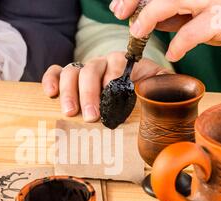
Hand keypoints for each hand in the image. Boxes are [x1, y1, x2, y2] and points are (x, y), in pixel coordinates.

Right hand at [42, 52, 171, 121]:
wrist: (128, 91)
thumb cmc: (140, 91)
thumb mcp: (154, 87)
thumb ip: (162, 87)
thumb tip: (170, 93)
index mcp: (122, 65)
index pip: (115, 64)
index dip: (112, 78)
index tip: (111, 95)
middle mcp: (101, 64)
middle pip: (90, 70)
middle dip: (90, 93)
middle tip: (92, 116)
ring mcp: (83, 70)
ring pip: (71, 72)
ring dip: (70, 92)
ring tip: (71, 112)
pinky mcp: (68, 77)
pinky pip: (55, 72)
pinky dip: (50, 80)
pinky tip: (50, 93)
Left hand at [110, 0, 220, 60]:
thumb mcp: (199, 14)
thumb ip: (175, 15)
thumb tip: (144, 21)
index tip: (119, 5)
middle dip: (136, 0)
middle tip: (119, 13)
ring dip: (150, 15)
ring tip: (137, 32)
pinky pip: (194, 30)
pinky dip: (179, 43)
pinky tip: (173, 52)